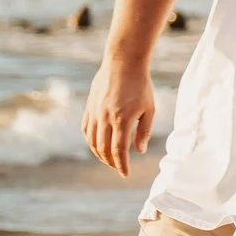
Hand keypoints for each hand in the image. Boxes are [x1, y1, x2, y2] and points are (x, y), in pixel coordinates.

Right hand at [82, 56, 154, 175]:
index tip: (125, 174)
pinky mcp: (89, 106)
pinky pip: (86, 128)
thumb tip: (139, 151)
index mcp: (122, 120)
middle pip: (104, 149)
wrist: (123, 61)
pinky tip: (97, 143)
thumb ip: (144, 131)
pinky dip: (90, 140)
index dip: (121, 165)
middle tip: (118, 167)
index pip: (119, 151)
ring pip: (92, 141)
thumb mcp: (149, 109)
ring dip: (99, 153)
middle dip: (110, 162)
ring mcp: (95, 112)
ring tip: (107, 159)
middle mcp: (105, 118)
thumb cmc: (141, 85)